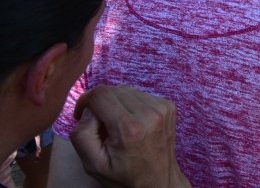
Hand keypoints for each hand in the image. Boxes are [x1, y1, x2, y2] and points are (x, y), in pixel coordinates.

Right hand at [70, 85, 190, 187]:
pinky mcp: (169, 106)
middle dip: (100, 104)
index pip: (100, 94)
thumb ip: (82, 135)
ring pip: (127, 90)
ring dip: (116, 103)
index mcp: (128, 128)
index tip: (81, 115)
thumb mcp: (93, 164)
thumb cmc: (123, 176)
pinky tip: (131, 122)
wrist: (158, 181)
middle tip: (99, 125)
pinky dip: (131, 104)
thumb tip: (88, 110)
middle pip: (113, 90)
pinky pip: (140, 94)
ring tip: (116, 125)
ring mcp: (162, 108)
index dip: (85, 100)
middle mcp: (149, 114)